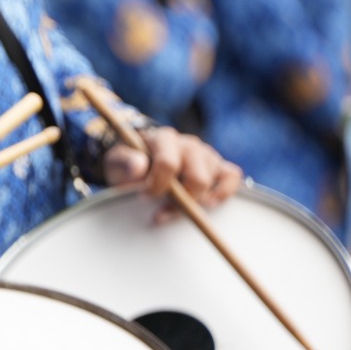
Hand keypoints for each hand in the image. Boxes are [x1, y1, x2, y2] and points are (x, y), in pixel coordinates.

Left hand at [105, 127, 242, 208]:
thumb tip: (138, 167)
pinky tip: (206, 203)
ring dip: (195, 202)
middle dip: (179, 201)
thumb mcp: (117, 161)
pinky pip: (232, 176)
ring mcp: (206, 155)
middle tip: (161, 211)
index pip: (168, 163)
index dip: (158, 186)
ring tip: (176, 209)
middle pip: (196, 178)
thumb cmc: (129, 163)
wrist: (137, 160)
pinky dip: (223, 192)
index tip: (144, 196)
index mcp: (164, 138)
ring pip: (211, 180)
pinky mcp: (218, 167)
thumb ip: (126, 162)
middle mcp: (189, 145)